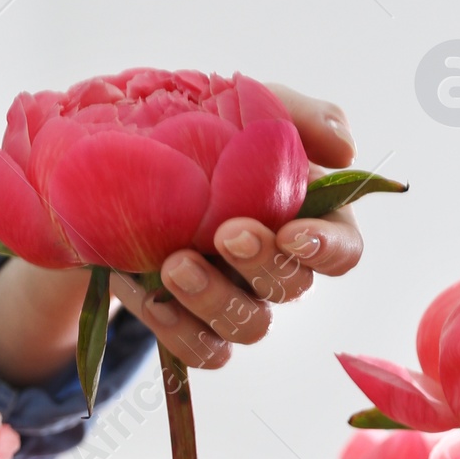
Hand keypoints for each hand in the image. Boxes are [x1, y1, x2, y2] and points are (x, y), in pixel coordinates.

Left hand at [0, 85, 362, 382]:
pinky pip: (202, 352)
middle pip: (293, 288)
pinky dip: (175, 328)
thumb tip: (345, 146)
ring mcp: (238, 303)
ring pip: (249, 327)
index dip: (327, 250)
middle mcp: (278, 268)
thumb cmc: (195, 128)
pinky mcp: (196, 329)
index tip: (293, 233)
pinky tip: (145, 293)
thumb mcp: (241, 106)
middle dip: (261, 265)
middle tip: (226, 234)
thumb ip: (296, 116)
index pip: (342, 249)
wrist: (115, 159)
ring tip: (173, 265)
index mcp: (305, 217)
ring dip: (214, 300)